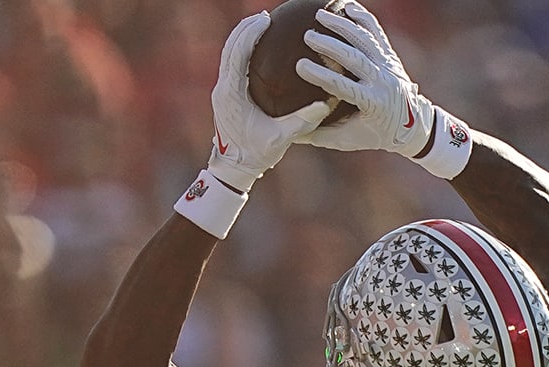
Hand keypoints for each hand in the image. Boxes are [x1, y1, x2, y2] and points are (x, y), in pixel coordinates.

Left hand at [209, 12, 328, 192]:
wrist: (232, 170)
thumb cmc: (254, 156)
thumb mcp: (280, 139)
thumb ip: (301, 121)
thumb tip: (325, 104)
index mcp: (231, 94)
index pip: (237, 54)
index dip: (250, 34)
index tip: (265, 19)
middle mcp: (222, 88)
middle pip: (230, 47)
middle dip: (246, 28)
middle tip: (265, 15)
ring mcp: (222, 90)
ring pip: (228, 53)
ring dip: (243, 37)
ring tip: (261, 23)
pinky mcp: (225, 94)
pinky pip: (232, 64)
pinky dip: (243, 51)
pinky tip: (258, 47)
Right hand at [292, 2, 436, 157]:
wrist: (414, 125)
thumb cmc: (376, 135)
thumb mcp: (349, 140)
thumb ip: (320, 135)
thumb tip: (289, 132)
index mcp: (374, 103)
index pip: (344, 87)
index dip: (322, 76)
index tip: (301, 66)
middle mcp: (383, 81)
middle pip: (354, 58)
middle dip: (330, 45)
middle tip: (308, 36)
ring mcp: (388, 65)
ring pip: (365, 39)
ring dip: (342, 25)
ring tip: (320, 14)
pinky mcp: (389, 55)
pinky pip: (376, 31)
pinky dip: (362, 17)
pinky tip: (346, 6)